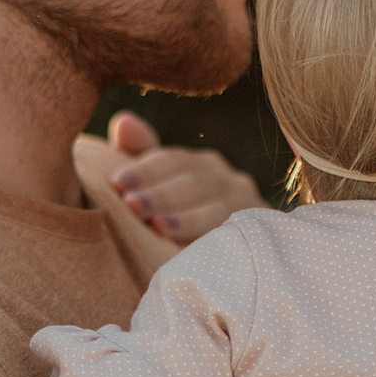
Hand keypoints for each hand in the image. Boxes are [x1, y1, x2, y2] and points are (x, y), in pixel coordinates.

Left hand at [96, 111, 265, 246]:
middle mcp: (228, 182)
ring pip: (216, 209)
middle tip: (131, 204)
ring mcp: (248, 209)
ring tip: (157, 225)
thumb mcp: (162, 185)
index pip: (172, 161)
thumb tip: (123, 120)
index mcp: (202, 166)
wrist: (247, 256)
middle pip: (194, 183)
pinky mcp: (258, 235)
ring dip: (186, 218)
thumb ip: (142, 155)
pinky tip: (189, 250)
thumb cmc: (184, 219)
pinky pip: (236, 236)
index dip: (144, 169)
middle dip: (161, 194)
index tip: (116, 182)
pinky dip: (211, 241)